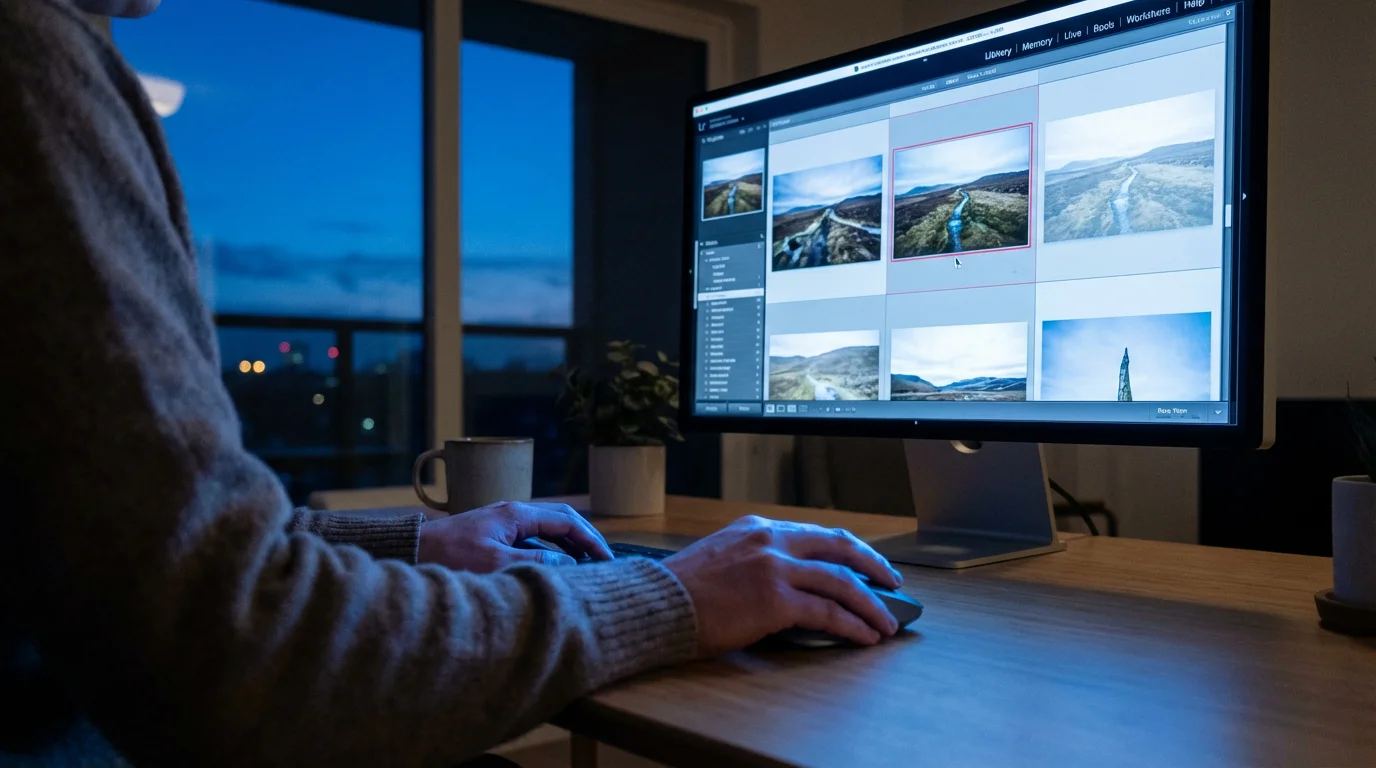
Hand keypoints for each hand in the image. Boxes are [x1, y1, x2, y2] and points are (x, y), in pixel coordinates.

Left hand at [418, 502, 612, 572]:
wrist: (413, 551)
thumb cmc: (451, 557)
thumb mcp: (496, 564)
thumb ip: (535, 564)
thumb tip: (569, 565)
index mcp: (518, 514)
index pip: (567, 522)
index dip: (591, 540)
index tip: (608, 559)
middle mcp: (514, 512)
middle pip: (562, 519)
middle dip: (586, 538)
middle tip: (604, 560)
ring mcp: (504, 520)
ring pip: (548, 528)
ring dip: (569, 544)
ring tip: (586, 564)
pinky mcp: (495, 532)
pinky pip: (534, 536)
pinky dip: (551, 548)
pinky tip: (555, 565)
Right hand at [662, 516, 903, 654]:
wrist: (656, 604)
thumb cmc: (681, 591)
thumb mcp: (721, 556)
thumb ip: (756, 559)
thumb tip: (790, 582)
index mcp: (758, 528)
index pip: (816, 534)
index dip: (847, 550)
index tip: (865, 563)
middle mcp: (771, 541)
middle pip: (839, 546)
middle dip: (873, 565)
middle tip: (892, 583)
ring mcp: (775, 568)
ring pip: (841, 581)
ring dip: (871, 603)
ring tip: (886, 622)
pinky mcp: (775, 600)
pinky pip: (827, 612)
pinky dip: (851, 624)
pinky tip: (864, 636)